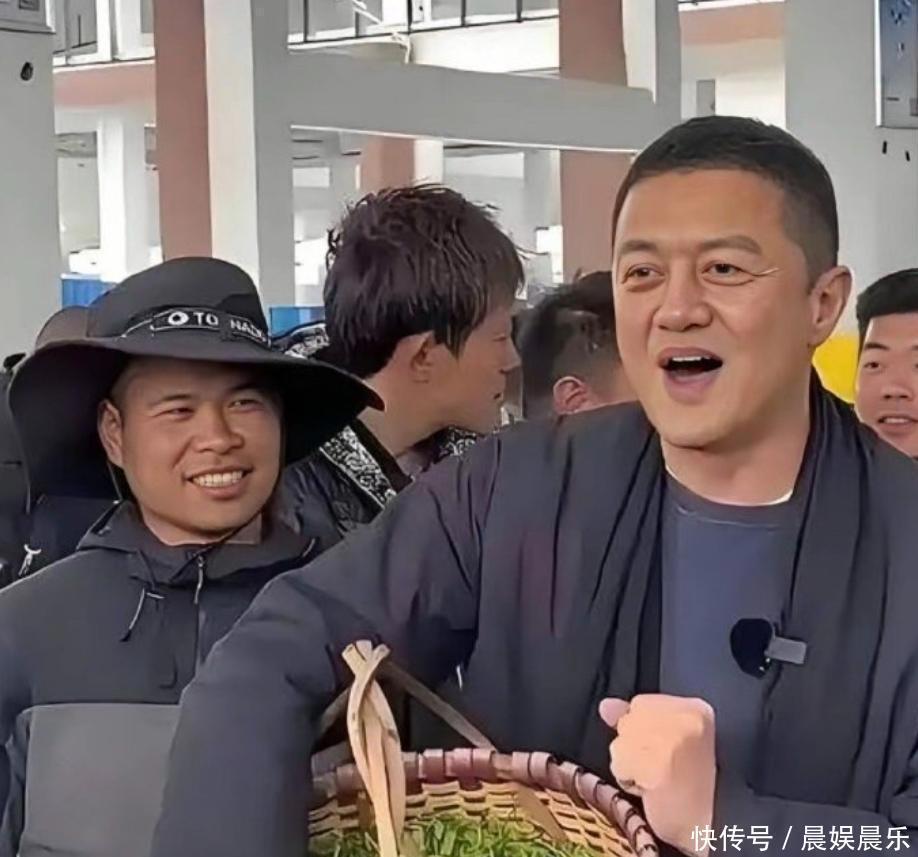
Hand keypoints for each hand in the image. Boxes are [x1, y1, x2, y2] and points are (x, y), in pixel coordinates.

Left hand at [600, 694, 715, 856]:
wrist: (711, 828)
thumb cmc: (691, 791)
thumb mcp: (668, 743)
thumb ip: (636, 718)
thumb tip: (605, 705)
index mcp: (698, 710)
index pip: (641, 704)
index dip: (640, 733)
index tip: (657, 753)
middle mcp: (687, 716)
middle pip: (627, 722)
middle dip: (635, 749)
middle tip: (663, 771)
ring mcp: (673, 739)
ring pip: (620, 743)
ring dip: (630, 767)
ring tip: (659, 783)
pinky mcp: (659, 765)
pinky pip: (621, 765)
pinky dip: (629, 782)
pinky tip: (653, 793)